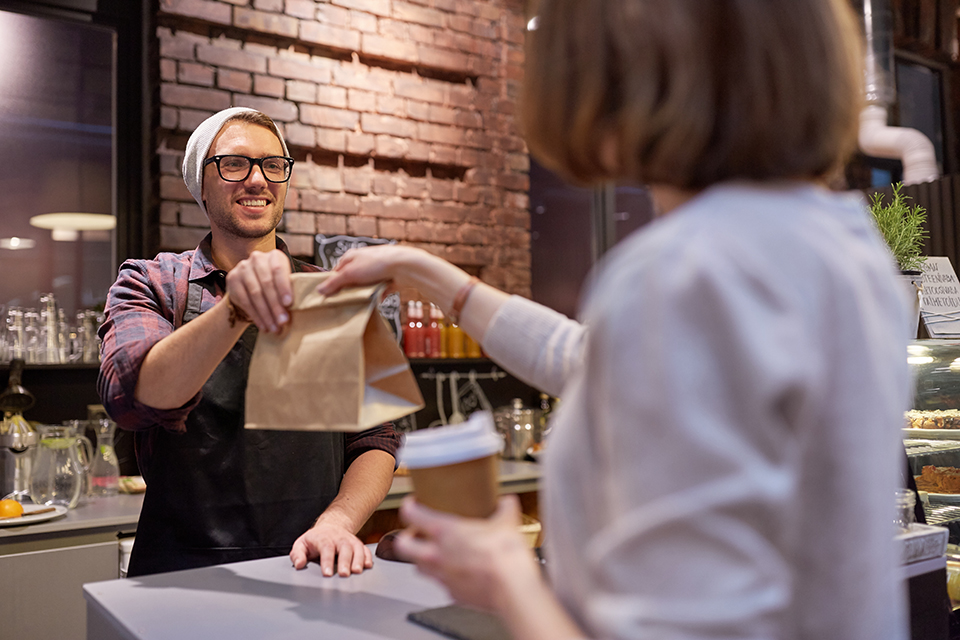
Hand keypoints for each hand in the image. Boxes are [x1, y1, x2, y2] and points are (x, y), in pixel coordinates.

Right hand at [225, 249, 292, 332]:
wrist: (249, 285)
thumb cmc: (273, 285)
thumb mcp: (283, 283)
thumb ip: (290, 290)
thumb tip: (299, 308)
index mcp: (274, 256)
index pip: (278, 270)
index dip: (283, 287)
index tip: (289, 303)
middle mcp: (257, 258)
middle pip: (266, 284)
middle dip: (275, 305)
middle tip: (283, 321)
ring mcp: (243, 268)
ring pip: (255, 294)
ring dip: (266, 313)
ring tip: (274, 327)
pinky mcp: (232, 279)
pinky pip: (244, 300)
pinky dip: (255, 315)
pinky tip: (263, 325)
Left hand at [289, 519, 372, 575]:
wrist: (331, 526)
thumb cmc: (315, 539)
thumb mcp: (301, 544)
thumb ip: (297, 554)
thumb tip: (299, 564)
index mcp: (323, 538)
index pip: (326, 548)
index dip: (327, 561)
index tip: (327, 574)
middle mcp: (339, 538)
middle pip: (344, 548)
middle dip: (345, 562)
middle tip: (344, 575)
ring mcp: (350, 540)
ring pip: (357, 548)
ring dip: (358, 560)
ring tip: (357, 572)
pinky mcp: (358, 544)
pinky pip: (365, 549)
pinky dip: (368, 557)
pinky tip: (367, 566)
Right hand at [317, 245, 426, 295]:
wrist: (403, 266)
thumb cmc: (376, 263)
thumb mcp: (349, 273)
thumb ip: (334, 282)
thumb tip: (319, 289)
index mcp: (351, 257)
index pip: (336, 271)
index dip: (332, 284)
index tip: (329, 296)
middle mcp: (363, 262)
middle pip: (350, 280)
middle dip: (348, 291)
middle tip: (344, 302)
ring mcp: (375, 271)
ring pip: (364, 287)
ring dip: (363, 294)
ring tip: (361, 302)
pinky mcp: (386, 279)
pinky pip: (378, 291)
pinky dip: (377, 296)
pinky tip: (376, 300)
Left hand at [394, 495, 541, 613]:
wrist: (512, 588)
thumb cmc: (504, 556)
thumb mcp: (507, 522)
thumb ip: (504, 509)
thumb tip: (506, 502)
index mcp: (444, 531)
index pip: (412, 515)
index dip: (408, 506)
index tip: (411, 504)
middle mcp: (437, 554)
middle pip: (403, 546)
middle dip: (405, 538)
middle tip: (415, 534)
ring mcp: (442, 576)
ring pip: (418, 567)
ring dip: (421, 559)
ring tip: (433, 554)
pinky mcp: (453, 594)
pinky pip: (441, 584)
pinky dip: (445, 577)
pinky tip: (457, 573)